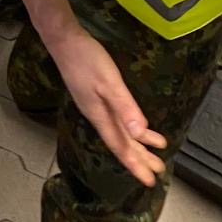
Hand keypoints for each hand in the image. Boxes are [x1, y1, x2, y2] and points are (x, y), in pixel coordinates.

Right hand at [46, 25, 166, 186]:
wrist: (64, 40)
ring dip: (137, 144)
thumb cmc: (86, 59)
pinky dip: (130, 127)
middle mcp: (98, 115)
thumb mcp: (109, 83)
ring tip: (154, 154)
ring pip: (120, 132)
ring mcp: (95, 106)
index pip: (121, 147)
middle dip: (139, 158)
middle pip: (121, 143)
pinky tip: (136, 126)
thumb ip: (124, 107)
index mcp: (100, 116)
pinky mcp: (95, 96)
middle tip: (158, 172)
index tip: (150, 180)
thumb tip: (140, 133)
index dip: (135, 164)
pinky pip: (117, 121)